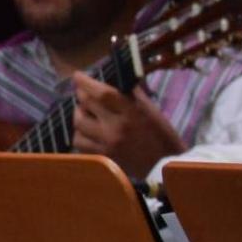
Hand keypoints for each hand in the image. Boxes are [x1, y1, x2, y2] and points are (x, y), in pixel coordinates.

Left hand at [70, 74, 187, 177]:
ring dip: (79, 116)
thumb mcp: (152, 111)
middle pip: (86, 106)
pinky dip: (81, 135)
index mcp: (131, 113)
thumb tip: (115, 80)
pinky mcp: (103, 158)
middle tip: (84, 93)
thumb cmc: (161, 135)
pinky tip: (88, 132)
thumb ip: (133, 95)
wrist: (164, 166)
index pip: (103, 93)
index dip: (86, 82)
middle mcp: (116, 128)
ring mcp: (107, 145)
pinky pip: (80, 144)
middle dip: (82, 96)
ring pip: (79, 125)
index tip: (78, 75)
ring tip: (85, 114)